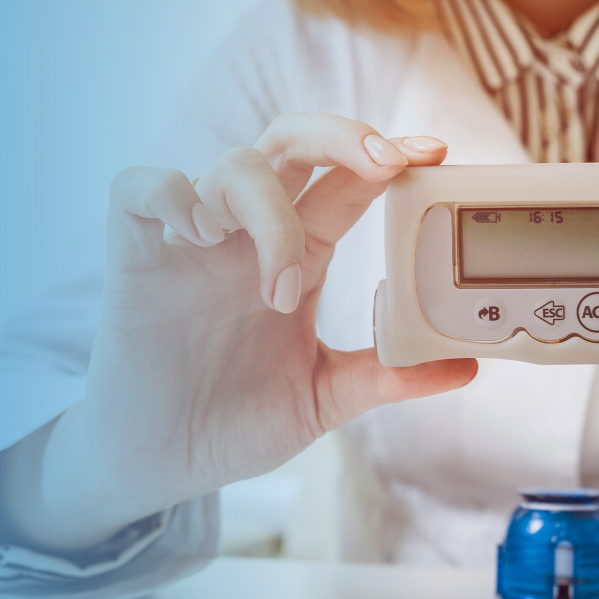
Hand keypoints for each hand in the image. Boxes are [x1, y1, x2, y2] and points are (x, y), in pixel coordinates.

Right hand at [0, 115, 476, 551]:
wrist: (159, 464)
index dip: (386, 156)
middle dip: (340, 135)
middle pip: (292, 140)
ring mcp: (190, 241)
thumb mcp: (321, 398)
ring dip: (270, 215)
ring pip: (233, 165)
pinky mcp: (135, 255)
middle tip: (381, 165)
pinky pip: (141, 188)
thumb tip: (463, 364)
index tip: (433, 151)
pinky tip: (197, 236)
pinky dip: (172, 195)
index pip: (345, 182)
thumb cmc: (233, 423)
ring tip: (278, 292)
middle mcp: (246, 235)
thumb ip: (383, 375)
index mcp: (296, 255)